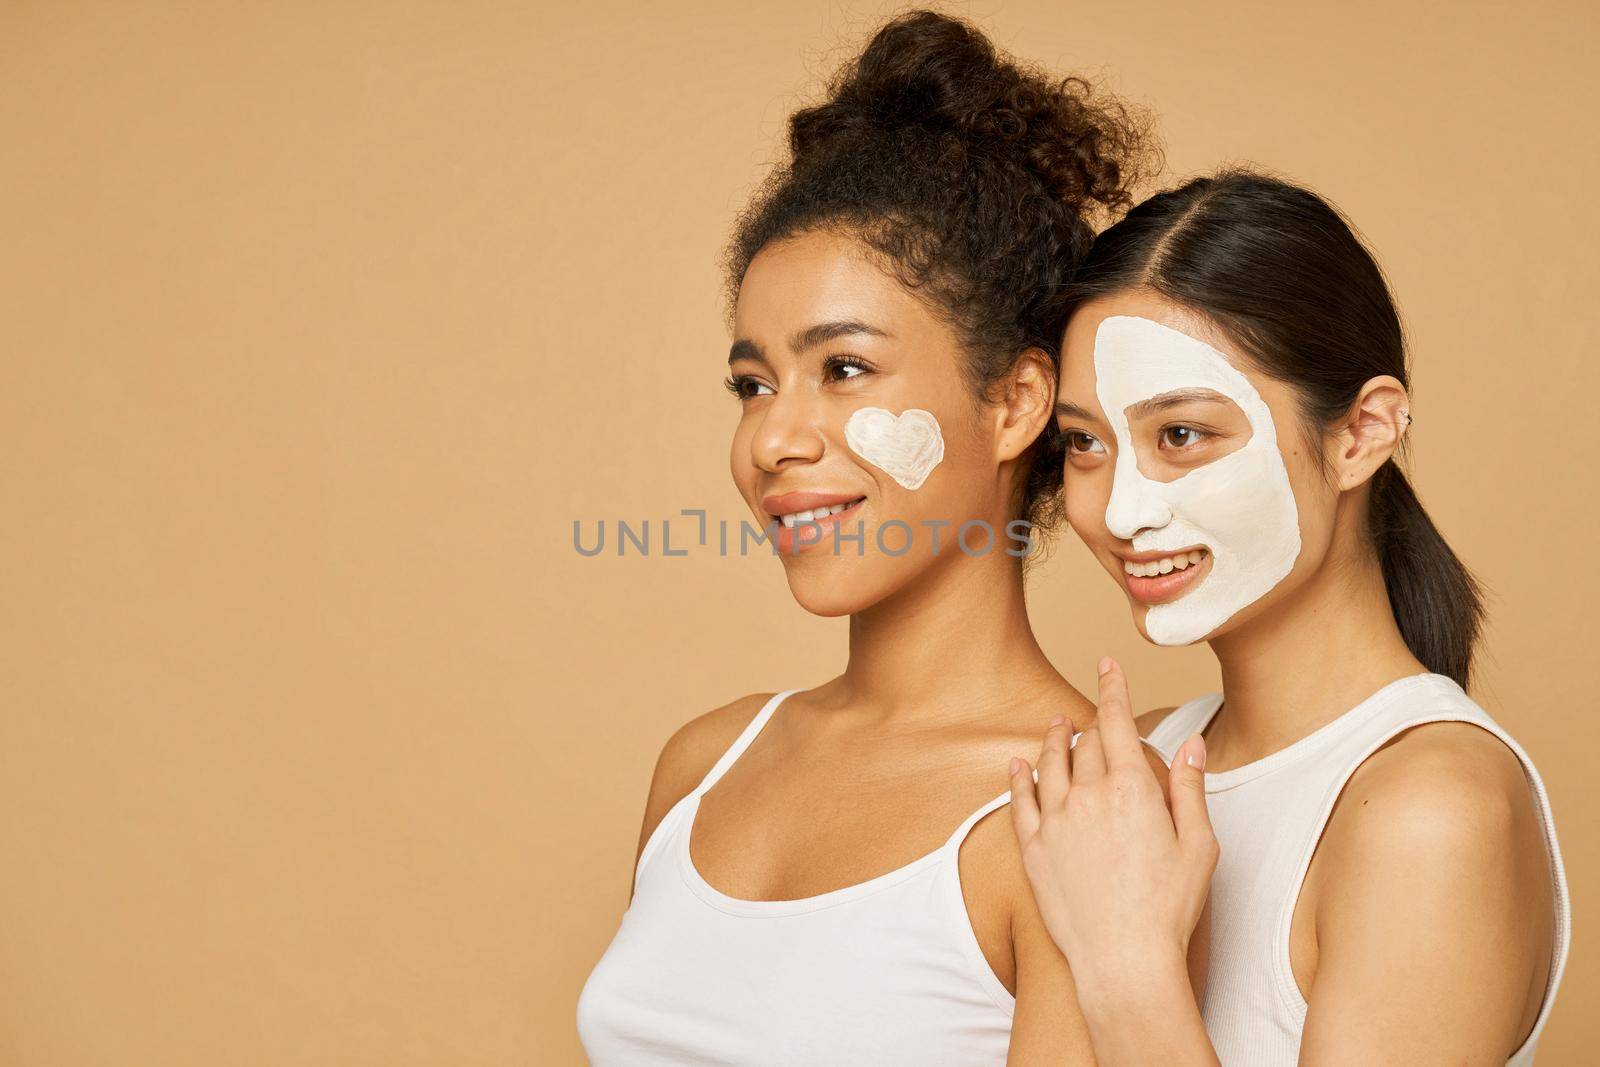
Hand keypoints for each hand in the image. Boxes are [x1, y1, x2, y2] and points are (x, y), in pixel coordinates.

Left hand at [1008, 657, 1217, 1000]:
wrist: (1123, 960)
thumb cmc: (1168, 908)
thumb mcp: (1199, 845)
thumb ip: (1189, 789)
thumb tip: (1190, 744)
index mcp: (1131, 789)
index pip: (1116, 723)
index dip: (1112, 688)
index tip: (1107, 663)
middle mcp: (1087, 797)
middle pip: (1085, 745)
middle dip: (1091, 724)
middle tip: (1093, 715)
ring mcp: (1055, 822)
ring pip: (1049, 765)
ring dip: (1054, 741)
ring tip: (1057, 726)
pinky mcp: (1033, 850)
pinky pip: (1021, 801)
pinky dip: (1020, 777)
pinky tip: (1018, 764)